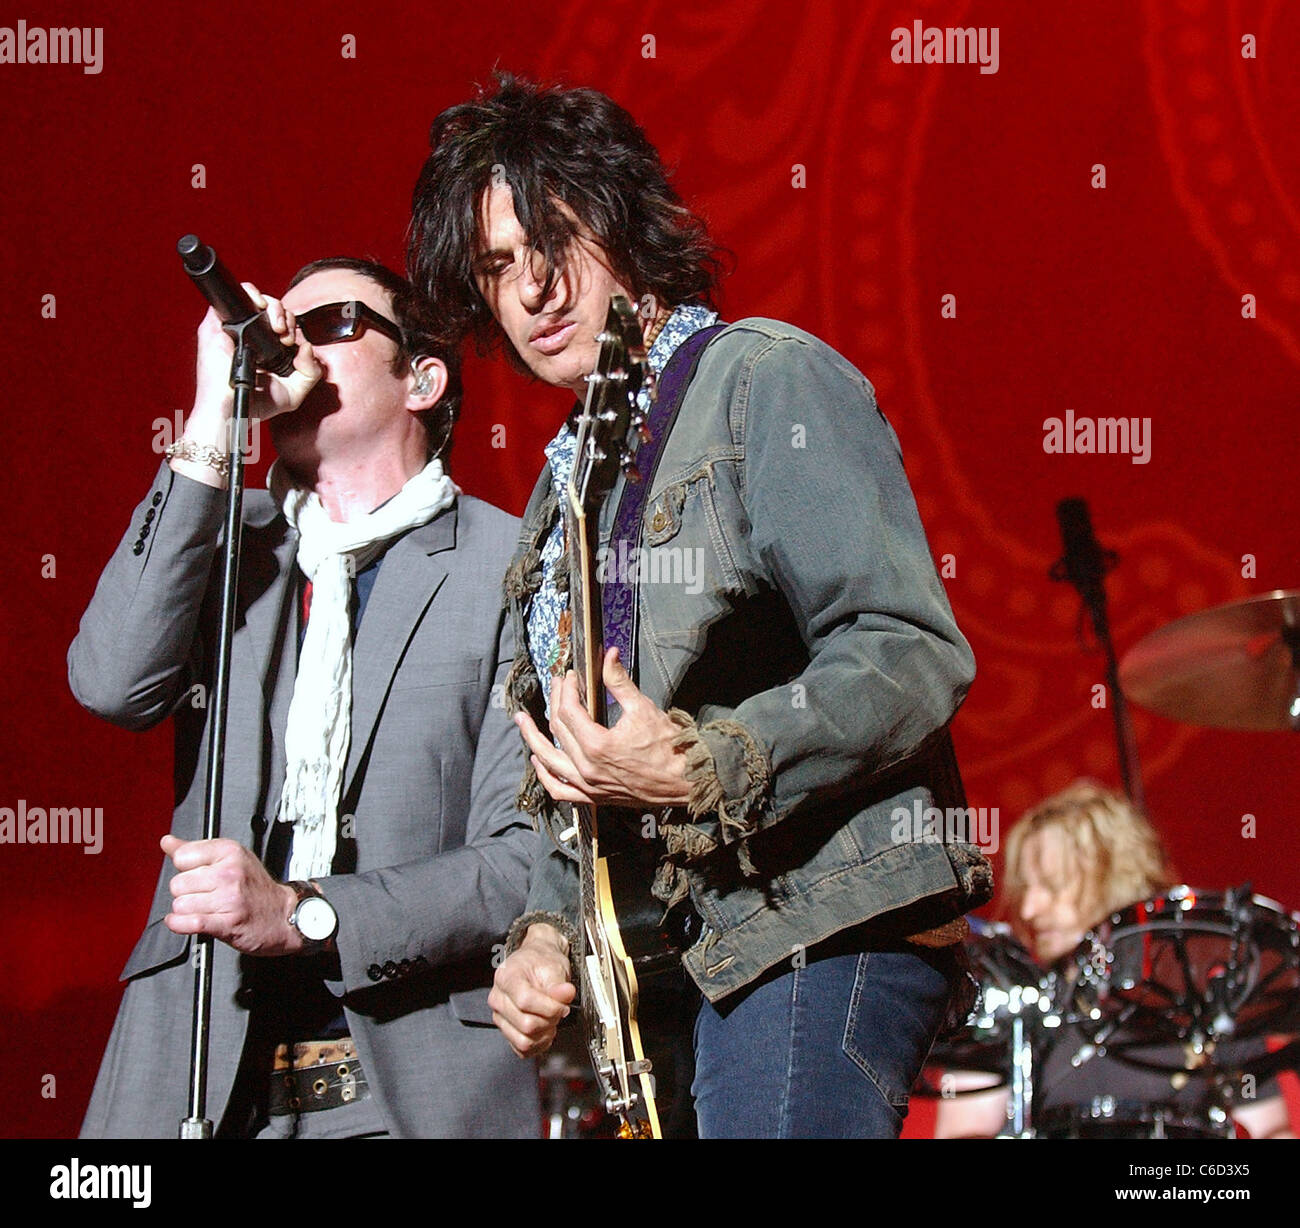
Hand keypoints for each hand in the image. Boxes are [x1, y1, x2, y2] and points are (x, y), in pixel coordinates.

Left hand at [161, 834, 302, 956]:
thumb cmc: (257, 888)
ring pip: (180, 905)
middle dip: (185, 893)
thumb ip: (196, 850)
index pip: (182, 856)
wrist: (283, 915)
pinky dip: (180, 925)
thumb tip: (168, 842)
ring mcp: (229, 898)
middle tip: (203, 895)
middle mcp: (230, 873)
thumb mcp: (232, 858)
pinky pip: (189, 922)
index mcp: (230, 852)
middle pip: (178, 883)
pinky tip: (185, 922)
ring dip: (186, 911)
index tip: (196, 874)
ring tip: (204, 908)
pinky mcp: (227, 922)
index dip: (185, 869)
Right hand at [189, 282, 321, 425]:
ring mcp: (234, 328)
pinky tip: (262, 308)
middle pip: (273, 309)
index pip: (283, 324)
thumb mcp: (294, 392)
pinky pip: (235, 295)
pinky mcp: (217, 324)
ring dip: (275, 308)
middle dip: (286, 319)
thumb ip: (310, 371)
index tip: (292, 343)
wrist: (233, 409)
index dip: (292, 328)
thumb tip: (308, 347)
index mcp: (265, 347)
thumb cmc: (257, 404)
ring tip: (278, 328)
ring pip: (258, 299)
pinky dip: (252, 294)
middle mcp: (250, 335)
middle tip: (286, 337)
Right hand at [488, 924, 575, 1057]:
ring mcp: (500, 1017)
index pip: (525, 1001)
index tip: (563, 1005)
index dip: (549, 1007)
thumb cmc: (541, 963)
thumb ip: (559, 984)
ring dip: (545, 1035)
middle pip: (525, 1025)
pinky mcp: (506, 1031)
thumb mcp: (554, 967)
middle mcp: (498, 999)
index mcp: (506, 978)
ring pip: (523, 1041)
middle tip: (560, 1010)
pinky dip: (539, 1045)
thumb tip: (567, 994)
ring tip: (553, 1020)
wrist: (536, 964)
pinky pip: (522, 1049)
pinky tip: (546, 1030)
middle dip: (550, 1020)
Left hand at [515, 648, 690, 809]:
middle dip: (555, 702)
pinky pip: (560, 790)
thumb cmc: (669, 747)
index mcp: (598, 746)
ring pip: (549, 761)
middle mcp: (587, 768)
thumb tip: (608, 655)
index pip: (569, 711)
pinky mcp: (593, 797)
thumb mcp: (643, 708)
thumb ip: (619, 682)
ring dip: (533, 739)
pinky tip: (538, 761)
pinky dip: (546, 776)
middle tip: (555, 685)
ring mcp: (588, 786)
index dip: (566, 689)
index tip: (570, 676)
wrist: (685, 781)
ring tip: (523, 722)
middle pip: (558, 730)